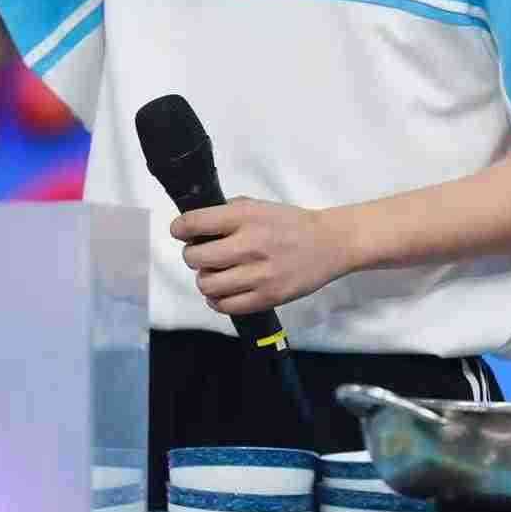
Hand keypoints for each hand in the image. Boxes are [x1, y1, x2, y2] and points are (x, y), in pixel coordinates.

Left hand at [170, 197, 349, 315]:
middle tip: (203, 254)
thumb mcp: (258, 205)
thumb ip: (227, 212)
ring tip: (215, 273)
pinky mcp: (268, 297)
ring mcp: (259, 274)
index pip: (194, 223)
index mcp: (245, 217)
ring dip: (205, 279)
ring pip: (206, 284)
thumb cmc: (290, 223)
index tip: (181, 232)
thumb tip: (194, 226)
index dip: (180, 228)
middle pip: (195, 257)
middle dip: (192, 255)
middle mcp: (249, 245)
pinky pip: (225, 306)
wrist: (330, 244)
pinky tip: (224, 291)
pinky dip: (217, 300)